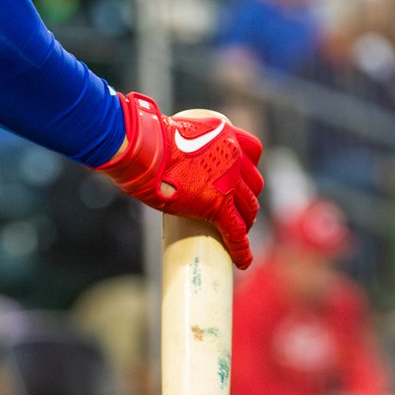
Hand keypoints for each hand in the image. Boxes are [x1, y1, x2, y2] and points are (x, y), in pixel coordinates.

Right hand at [97, 94, 263, 268]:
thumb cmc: (146, 138)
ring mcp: (228, 181)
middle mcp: (233, 155)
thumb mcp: (175, 132)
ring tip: (236, 235)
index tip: (241, 177)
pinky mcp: (218, 205)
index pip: (252, 150)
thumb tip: (164, 160)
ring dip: (245, 223)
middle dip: (246, 199)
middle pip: (252, 184)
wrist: (142, 147)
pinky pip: (236, 233)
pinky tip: (241, 261)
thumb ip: (180, 145)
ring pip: (248, 209)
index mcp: (224, 133)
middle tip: (235, 210)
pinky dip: (241, 249)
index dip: (248, 167)